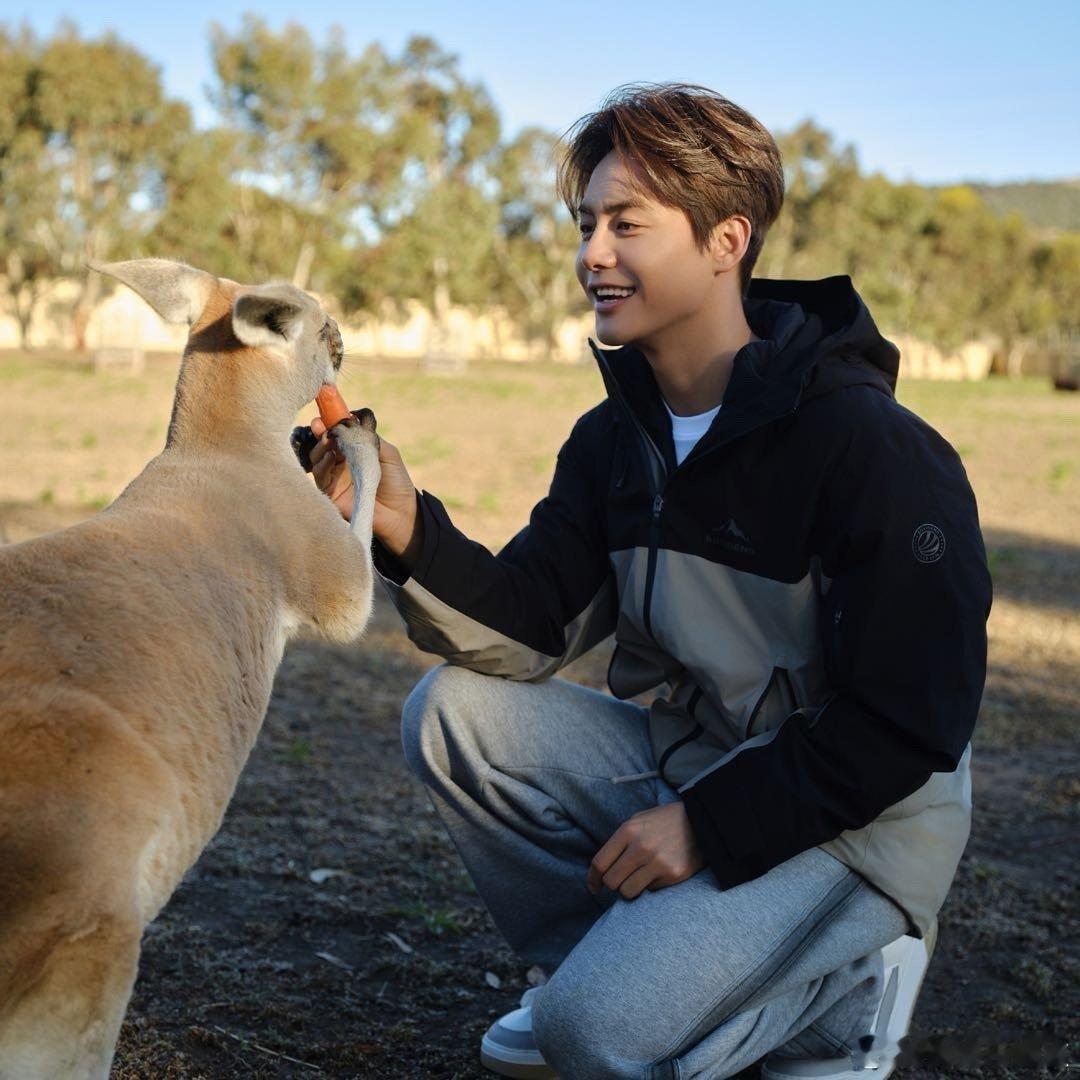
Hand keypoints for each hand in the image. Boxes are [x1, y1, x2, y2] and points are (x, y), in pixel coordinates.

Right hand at [309, 416, 423, 568]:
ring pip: (317, 458)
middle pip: (323, 443)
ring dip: (320, 446)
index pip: (337, 433)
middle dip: (321, 432)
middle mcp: (340, 463)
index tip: (326, 411)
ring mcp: (334, 478)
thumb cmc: (396, 482)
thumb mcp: (387, 453)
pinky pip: (319, 476)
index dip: (330, 422)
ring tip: (328, 439)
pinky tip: (330, 457)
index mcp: (354, 451)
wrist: (401, 512)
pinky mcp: (330, 494)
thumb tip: (350, 420)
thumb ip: (369, 437)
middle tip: (321, 424)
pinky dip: (322, 464)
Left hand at [587, 801, 704, 899]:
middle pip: (611, 881)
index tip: (594, 886)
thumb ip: (620, 841)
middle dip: (612, 885)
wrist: (700, 822)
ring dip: (629, 889)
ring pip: (627, 892)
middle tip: (620, 881)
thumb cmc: (664, 822)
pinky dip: (649, 886)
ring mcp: (657, 863)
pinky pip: (650, 891)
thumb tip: (601, 868)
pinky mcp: (672, 875)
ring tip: (637, 879)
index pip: (600, 863)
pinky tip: (658, 874)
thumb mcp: (637, 821)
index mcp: (628, 831)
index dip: (593, 879)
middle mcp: (640, 847)